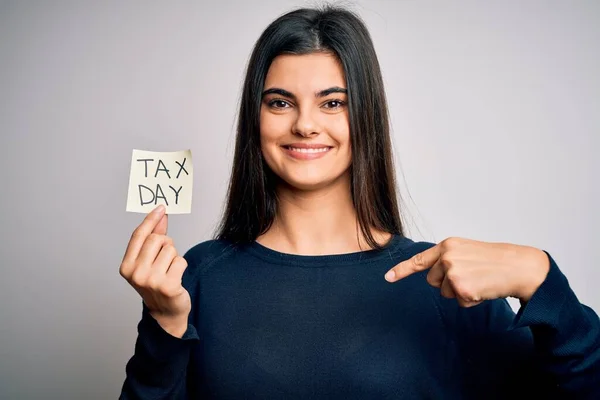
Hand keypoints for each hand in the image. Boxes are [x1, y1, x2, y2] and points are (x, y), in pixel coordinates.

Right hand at [120, 205, 190, 336]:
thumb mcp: (149, 261)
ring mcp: (151, 280)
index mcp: (126, 266)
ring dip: (174, 257)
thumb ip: (153, 237)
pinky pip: (180, 261)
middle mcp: (136, 273)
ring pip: (170, 249)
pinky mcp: (168, 285)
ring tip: (169, 270)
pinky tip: (176, 278)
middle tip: (165, 258)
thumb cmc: (157, 283)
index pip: (139, 235)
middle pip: (156, 239)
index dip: (151, 219)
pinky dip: (181, 266)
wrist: (165, 313)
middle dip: (165, 243)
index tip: (161, 208)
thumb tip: (160, 214)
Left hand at [384, 237, 549, 306]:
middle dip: (448, 283)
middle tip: (471, 276)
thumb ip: (448, 259)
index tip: (388, 278)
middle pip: (433, 281)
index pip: (420, 259)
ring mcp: (453, 271)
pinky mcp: (461, 287)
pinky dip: (471, 300)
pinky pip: (459, 302)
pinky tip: (483, 289)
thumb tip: (433, 275)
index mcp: (448, 245)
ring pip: (445, 293)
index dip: (402, 270)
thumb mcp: (467, 252)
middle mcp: (447, 256)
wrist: (519, 266)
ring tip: (479, 281)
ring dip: (461, 292)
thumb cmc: (495, 260)